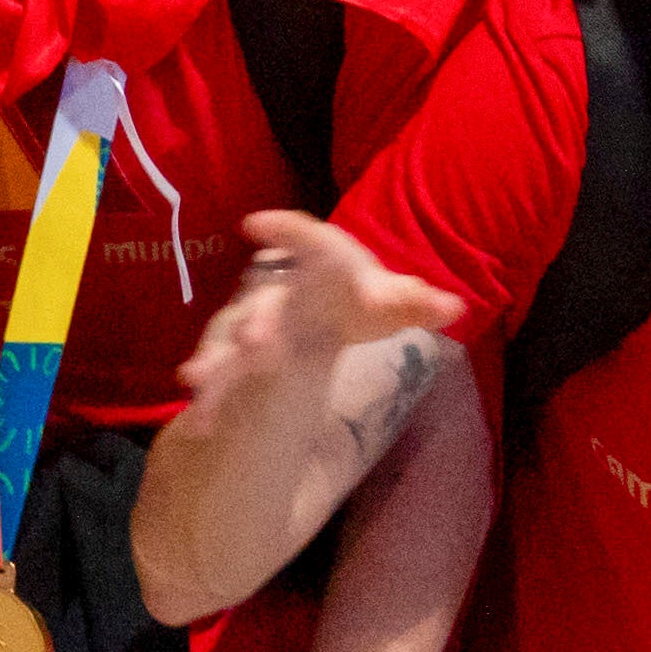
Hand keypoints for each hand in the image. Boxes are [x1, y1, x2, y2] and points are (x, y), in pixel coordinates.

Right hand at [178, 210, 464, 419]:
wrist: (320, 312)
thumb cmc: (355, 299)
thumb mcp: (386, 303)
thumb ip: (414, 303)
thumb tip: (454, 307)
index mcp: (319, 268)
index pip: (307, 243)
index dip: (286, 232)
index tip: (256, 224)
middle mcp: (279, 293)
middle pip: (264, 304)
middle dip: (258, 321)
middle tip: (253, 341)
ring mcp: (250, 327)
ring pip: (228, 341)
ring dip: (215, 360)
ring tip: (197, 380)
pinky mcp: (235, 362)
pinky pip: (219, 379)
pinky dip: (208, 402)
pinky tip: (197, 427)